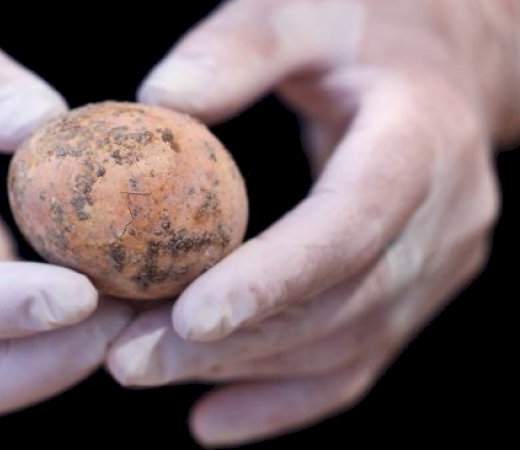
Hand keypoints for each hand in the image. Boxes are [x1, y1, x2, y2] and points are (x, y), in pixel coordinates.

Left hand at [107, 0, 518, 445]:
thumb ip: (238, 47)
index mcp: (422, 142)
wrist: (444, 61)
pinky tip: (208, 421)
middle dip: (232, 344)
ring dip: (240, 370)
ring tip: (142, 371)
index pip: (351, 226)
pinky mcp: (414, 293)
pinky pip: (351, 364)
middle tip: (129, 360)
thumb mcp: (304, 6)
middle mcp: (446, 220)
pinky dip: (279, 398)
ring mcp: (438, 267)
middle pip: (339, 305)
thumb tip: (156, 102)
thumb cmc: (365, 22)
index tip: (188, 319)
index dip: (275, 279)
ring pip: (340, 346)